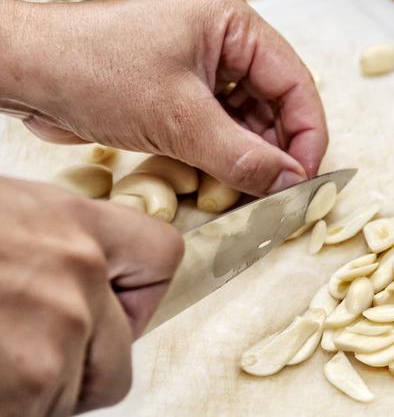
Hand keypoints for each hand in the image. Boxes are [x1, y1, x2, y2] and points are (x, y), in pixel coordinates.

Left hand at [0, 0, 326, 195]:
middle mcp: (223, 44)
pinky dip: (226, 159)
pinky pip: (220, 130)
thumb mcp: (178, 119)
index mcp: (232, 26)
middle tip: (281, 194)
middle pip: (276, 104)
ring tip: (254, 194)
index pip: (294, 83)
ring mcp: (202, 70)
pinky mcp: (180, 95)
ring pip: (249, 122)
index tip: (307, 179)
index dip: (307, 135)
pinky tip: (227, 184)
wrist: (24, 73)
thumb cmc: (91, 69)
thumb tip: (289, 184)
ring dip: (252, 158)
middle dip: (279, 150)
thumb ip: (241, 156)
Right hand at [0, 177, 182, 414]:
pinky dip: (15, 407)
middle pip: (121, 354)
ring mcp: (58, 328)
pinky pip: (41, 413)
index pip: (161, 257)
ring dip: (36, 391)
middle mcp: (79, 271)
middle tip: (27, 356)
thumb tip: (71, 275)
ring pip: (76, 391)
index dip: (138, 295)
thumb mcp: (4, 215)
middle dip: (79, 367)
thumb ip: (50, 246)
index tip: (114, 308)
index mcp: (72, 221)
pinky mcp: (31, 379)